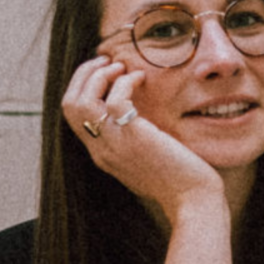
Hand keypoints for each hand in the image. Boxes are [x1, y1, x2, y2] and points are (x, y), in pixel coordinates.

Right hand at [60, 55, 225, 223]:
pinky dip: (125, 82)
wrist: (194, 201)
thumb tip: (134, 114)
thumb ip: (132, 140)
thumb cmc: (179, 180)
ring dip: (98, 75)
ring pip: (82, 101)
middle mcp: (101, 150)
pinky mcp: (134, 138)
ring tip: (120, 67)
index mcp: (102, 155)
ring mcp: (115, 145)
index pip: (73, 115)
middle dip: (83, 75)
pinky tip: (141, 79)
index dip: (82, 87)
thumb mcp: (145, 159)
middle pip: (69, 104)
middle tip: (106, 62)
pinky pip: (115, 99)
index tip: (103, 73)